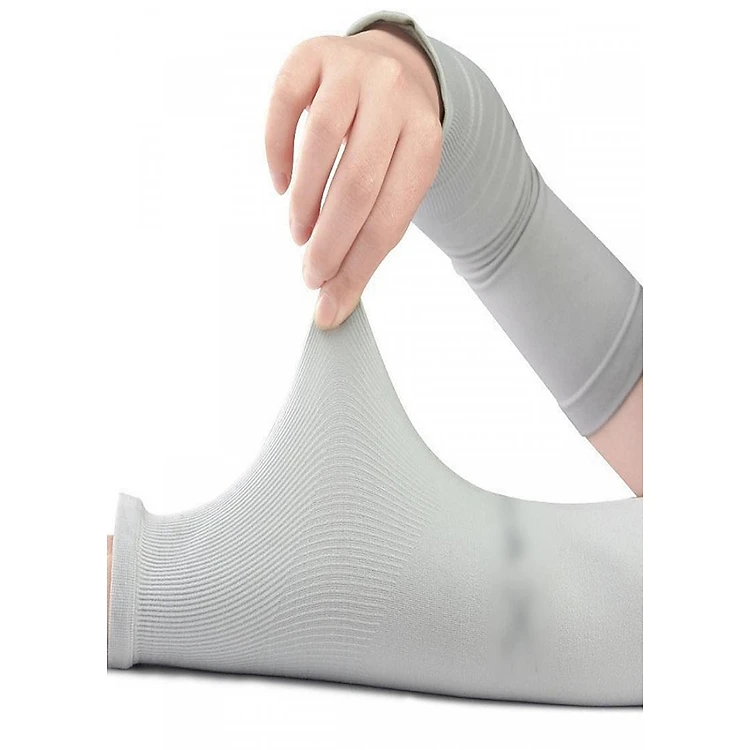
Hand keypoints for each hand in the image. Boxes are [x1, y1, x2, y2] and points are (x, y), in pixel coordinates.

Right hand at [265, 24, 441, 327]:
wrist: (393, 71)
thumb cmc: (391, 145)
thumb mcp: (399, 183)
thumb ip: (369, 237)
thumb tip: (332, 304)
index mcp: (426, 140)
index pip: (389, 218)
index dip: (357, 266)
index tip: (329, 301)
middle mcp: (394, 97)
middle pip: (357, 184)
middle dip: (329, 242)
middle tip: (310, 274)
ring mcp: (353, 69)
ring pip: (319, 143)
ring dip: (303, 201)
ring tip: (298, 233)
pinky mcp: (312, 54)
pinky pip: (285, 106)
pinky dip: (277, 153)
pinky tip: (281, 185)